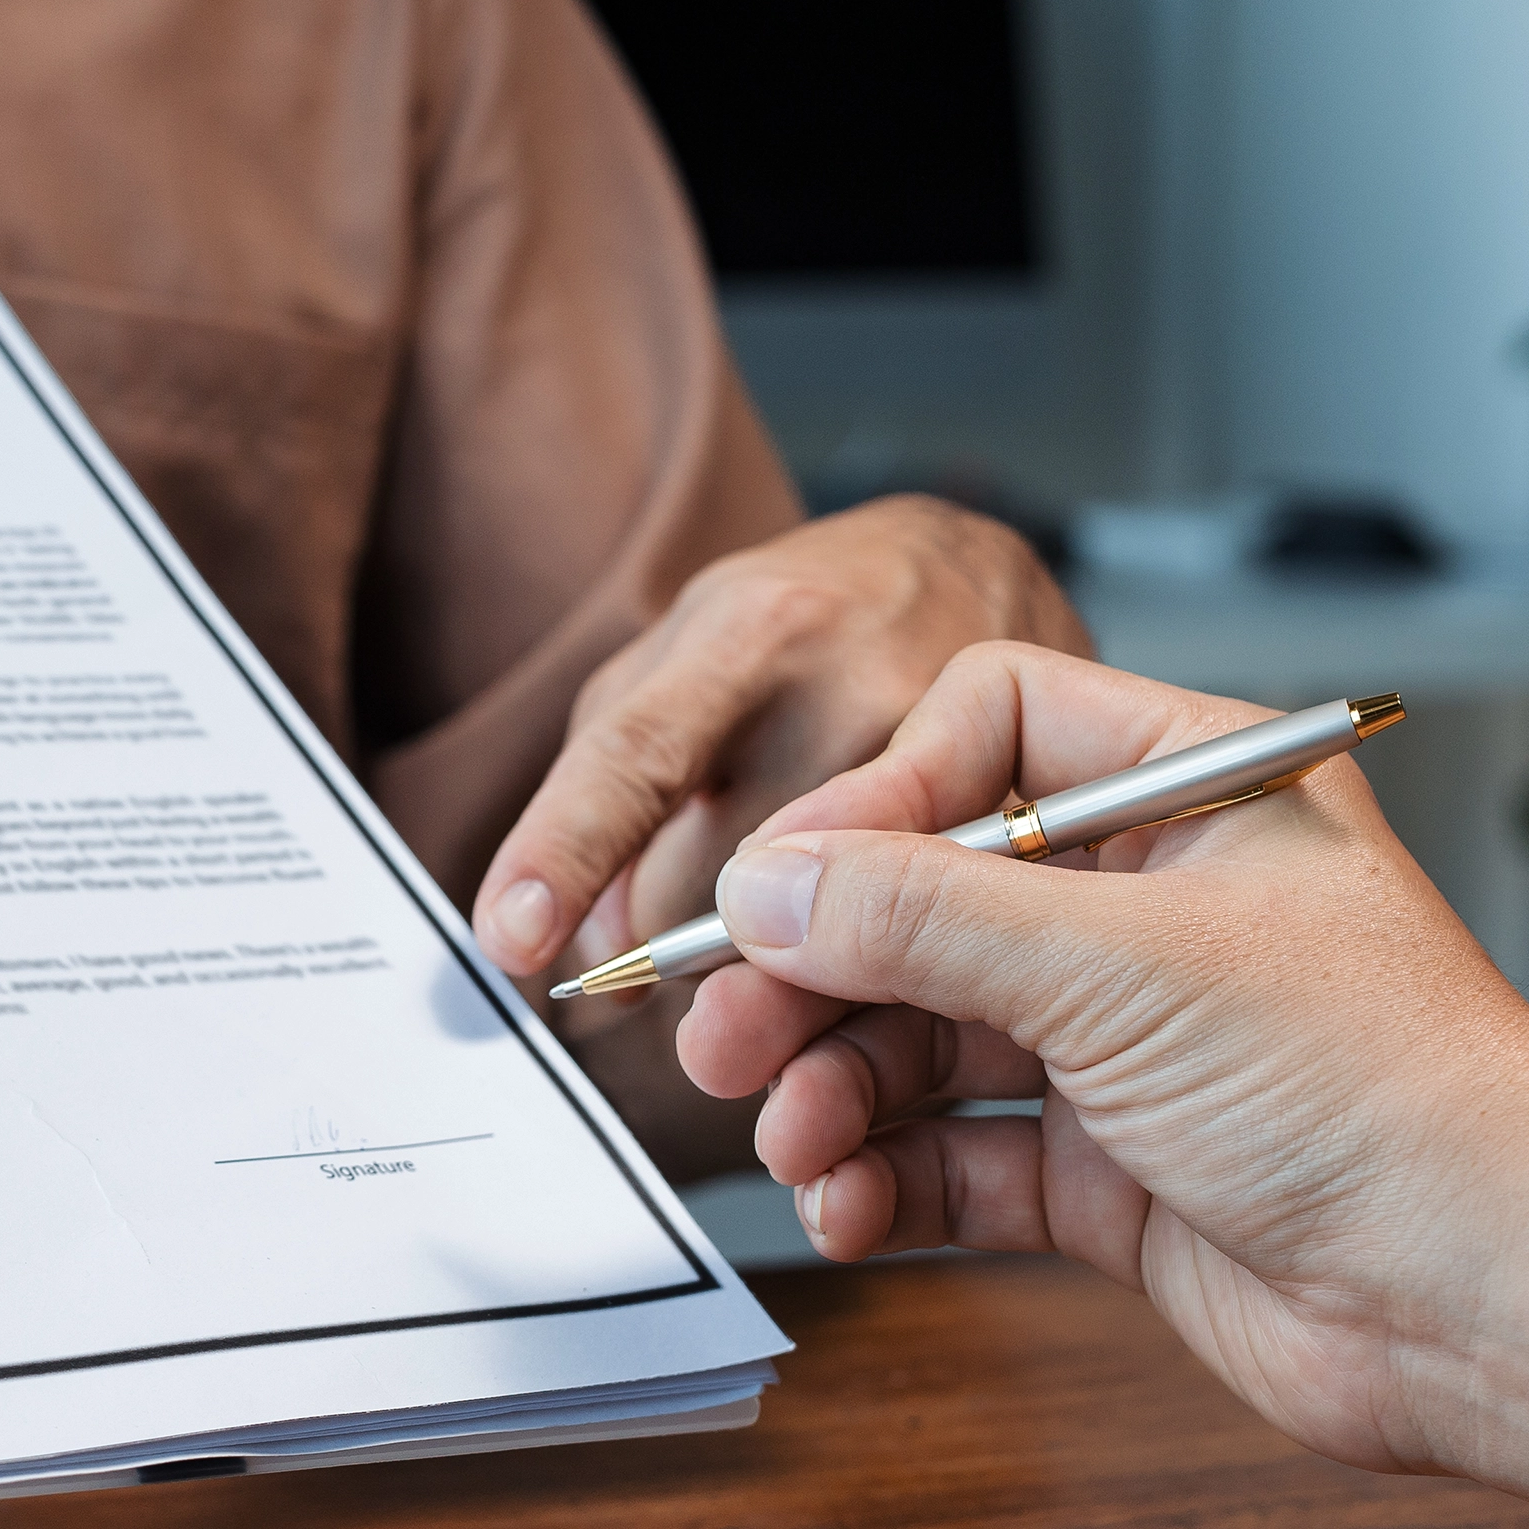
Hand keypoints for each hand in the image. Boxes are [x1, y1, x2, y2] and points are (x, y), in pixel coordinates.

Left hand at [470, 496, 1088, 984]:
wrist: (969, 565)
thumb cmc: (802, 624)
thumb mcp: (680, 663)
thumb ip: (612, 794)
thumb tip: (596, 946)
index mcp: (750, 631)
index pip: (638, 756)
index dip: (568, 852)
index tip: (512, 940)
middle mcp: (856, 681)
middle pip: (730, 882)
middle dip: (689, 940)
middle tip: (684, 943)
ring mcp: (954, 750)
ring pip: (825, 930)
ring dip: (782, 960)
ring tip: (791, 914)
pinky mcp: (1017, 811)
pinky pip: (915, 939)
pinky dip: (866, 963)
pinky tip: (860, 931)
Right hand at [670, 644, 1528, 1475]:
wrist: (1498, 1303)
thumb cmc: (1386, 1095)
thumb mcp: (1126, 966)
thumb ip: (923, 918)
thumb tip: (762, 886)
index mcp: (1195, 796)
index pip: (986, 735)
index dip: (869, 805)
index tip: (770, 888)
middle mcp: (1157, 908)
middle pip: (926, 900)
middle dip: (815, 972)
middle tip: (717, 1035)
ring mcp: (1133, 1046)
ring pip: (925, 1038)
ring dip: (836, 1088)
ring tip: (789, 1141)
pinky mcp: (1115, 1174)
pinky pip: (959, 1154)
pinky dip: (887, 1179)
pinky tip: (846, 1206)